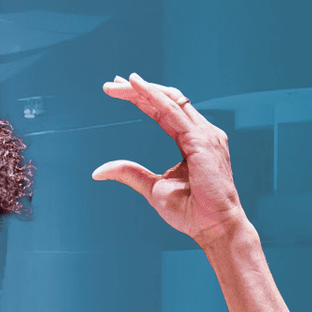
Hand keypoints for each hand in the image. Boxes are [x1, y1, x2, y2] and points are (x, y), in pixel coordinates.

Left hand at [91, 73, 245, 246]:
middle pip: (167, 100)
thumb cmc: (190, 211)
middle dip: (138, 90)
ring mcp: (205, 134)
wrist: (214, 227)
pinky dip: (154, 97)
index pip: (164, 111)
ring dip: (143, 90)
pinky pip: (174, 111)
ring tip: (118, 84)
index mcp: (192, 140)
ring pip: (171, 100)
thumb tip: (97, 170)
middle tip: (111, 84)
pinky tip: (138, 89)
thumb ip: (129, 172)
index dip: (142, 98)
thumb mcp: (151, 188)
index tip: (119, 89)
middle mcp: (201, 132)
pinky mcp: (203, 140)